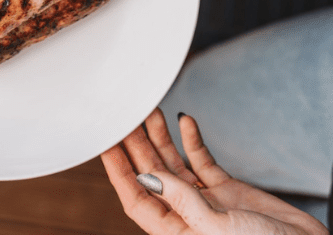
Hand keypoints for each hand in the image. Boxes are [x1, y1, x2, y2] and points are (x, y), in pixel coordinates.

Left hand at [101, 108, 326, 234]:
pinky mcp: (228, 189)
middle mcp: (186, 214)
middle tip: (123, 113)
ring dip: (160, 136)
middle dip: (136, 144)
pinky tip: (186, 120)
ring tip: (149, 109)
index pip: (135, 197)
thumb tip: (148, 177)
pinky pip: (202, 160)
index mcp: (175, 232)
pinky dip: (193, 139)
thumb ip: (183, 203)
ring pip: (173, 163)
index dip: (118, 170)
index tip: (104, 141)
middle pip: (151, 174)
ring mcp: (206, 200)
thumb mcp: (218, 228)